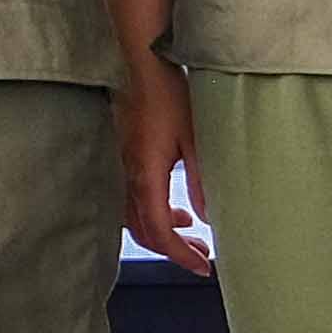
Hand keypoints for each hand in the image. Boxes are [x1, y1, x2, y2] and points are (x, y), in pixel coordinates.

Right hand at [116, 53, 214, 273]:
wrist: (143, 66)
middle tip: (203, 257)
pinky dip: (155, 212)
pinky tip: (177, 207)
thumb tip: (208, 218)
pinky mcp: (126, 157)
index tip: (202, 266)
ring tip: (192, 235)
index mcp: (146, 175)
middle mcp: (129, 175)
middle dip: (174, 249)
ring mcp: (124, 166)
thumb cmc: (170, 97)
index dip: (179, 254)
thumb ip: (201, 181)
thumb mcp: (195, 140)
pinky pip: (134, 199)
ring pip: (136, 217)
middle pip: (144, 230)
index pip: (159, 230)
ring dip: (164, 231)